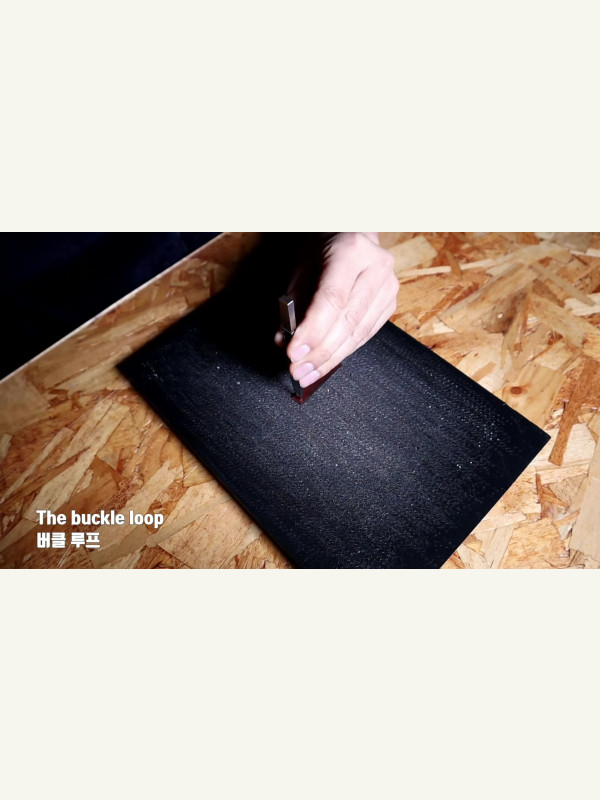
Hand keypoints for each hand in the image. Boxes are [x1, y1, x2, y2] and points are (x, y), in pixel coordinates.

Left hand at [279, 233, 397, 387]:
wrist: (351, 234)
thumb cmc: (323, 249)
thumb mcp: (301, 268)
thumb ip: (292, 305)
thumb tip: (283, 340)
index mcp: (351, 251)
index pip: (332, 299)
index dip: (313, 331)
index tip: (294, 353)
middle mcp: (376, 267)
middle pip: (348, 321)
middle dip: (320, 352)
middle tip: (298, 371)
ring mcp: (388, 285)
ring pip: (359, 333)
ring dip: (331, 358)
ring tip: (308, 373)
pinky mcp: (390, 303)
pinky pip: (365, 335)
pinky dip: (344, 351)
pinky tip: (326, 363)